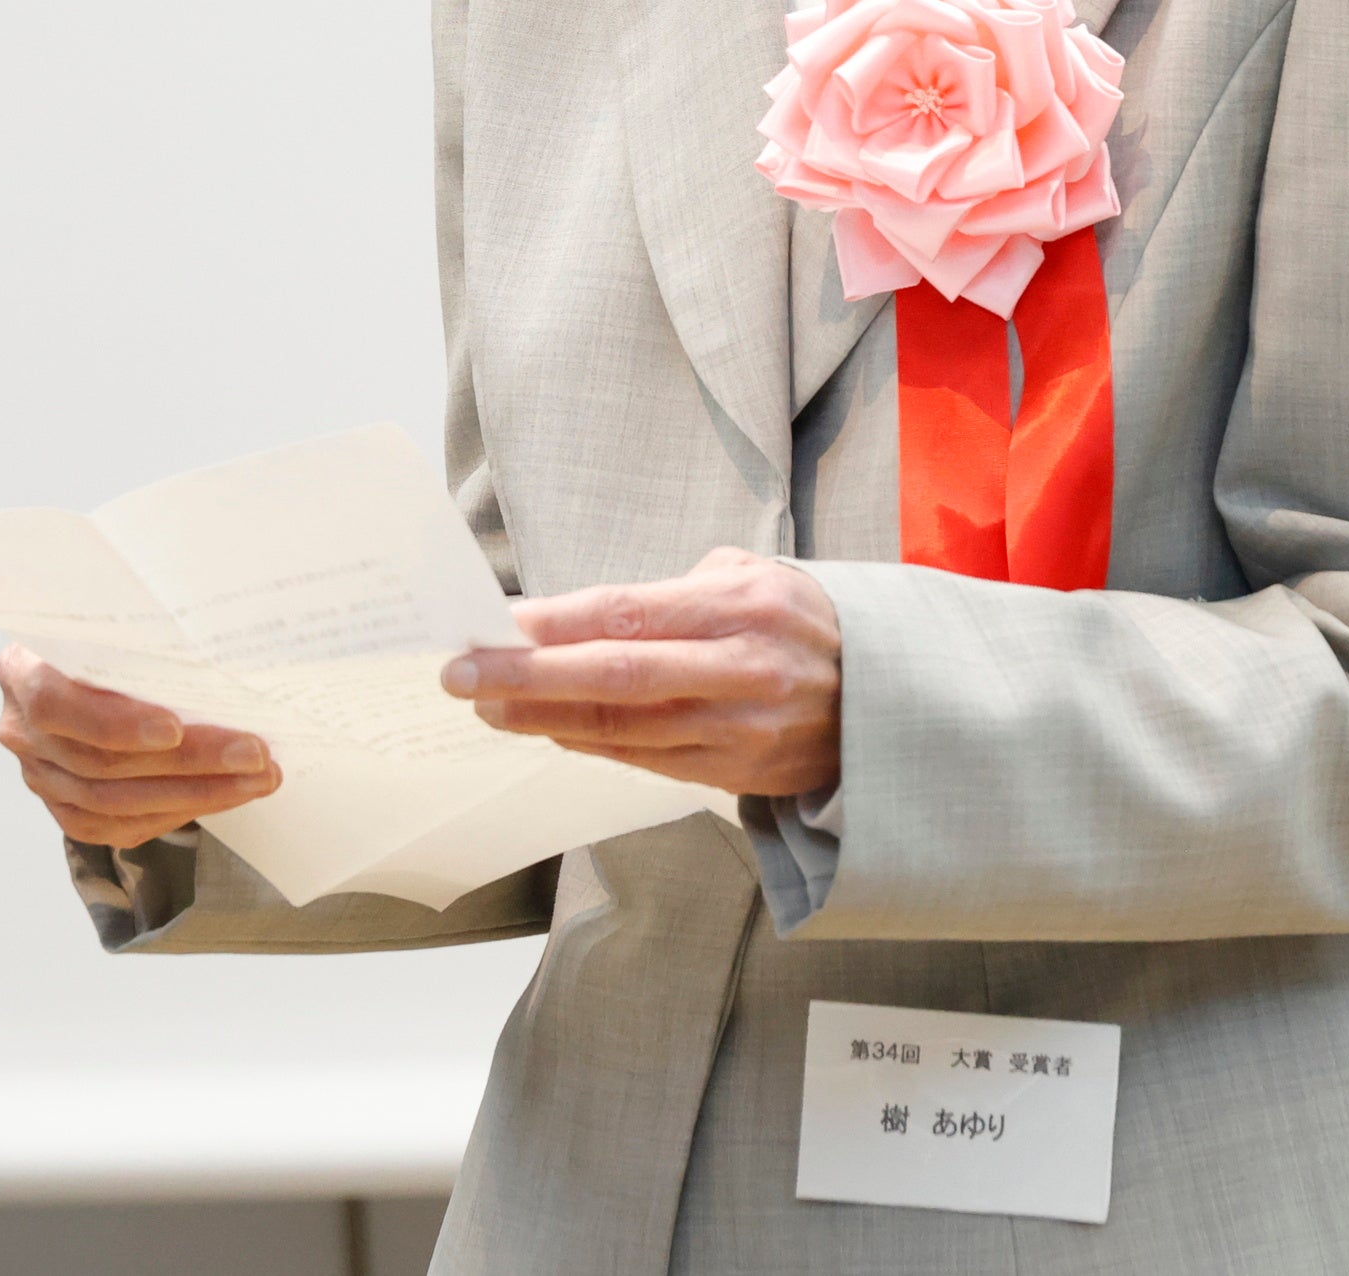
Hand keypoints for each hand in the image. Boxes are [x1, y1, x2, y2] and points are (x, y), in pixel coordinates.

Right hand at [0, 646, 280, 847]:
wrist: (83, 661)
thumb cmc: (116, 631)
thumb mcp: (118, 618)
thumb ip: (145, 637)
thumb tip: (221, 647)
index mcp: (23, 670)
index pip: (57, 704)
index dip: (114, 722)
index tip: (174, 728)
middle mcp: (21, 729)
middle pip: (102, 761)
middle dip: (189, 761)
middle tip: (255, 754)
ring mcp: (40, 775)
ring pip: (116, 802)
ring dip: (196, 793)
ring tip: (257, 779)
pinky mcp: (64, 808)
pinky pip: (118, 827)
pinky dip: (175, 814)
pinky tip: (221, 797)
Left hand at [441, 547, 841, 800]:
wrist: (885, 699)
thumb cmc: (800, 622)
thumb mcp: (753, 575)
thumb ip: (675, 591)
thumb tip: (581, 612)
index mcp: (743, 606)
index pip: (630, 612)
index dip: (557, 621)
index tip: (497, 622)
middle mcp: (741, 669)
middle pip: (615, 675)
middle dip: (528, 675)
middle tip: (463, 673)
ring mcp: (738, 729)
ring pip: (622, 728)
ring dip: (544, 718)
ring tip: (486, 706)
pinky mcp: (734, 774)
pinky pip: (644, 760)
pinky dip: (588, 744)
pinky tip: (547, 729)